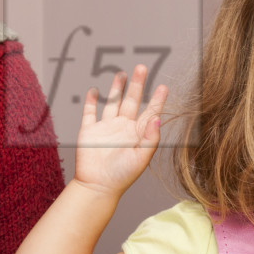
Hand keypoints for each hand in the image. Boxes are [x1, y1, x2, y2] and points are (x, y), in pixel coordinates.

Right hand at [74, 65, 167, 197]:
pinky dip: (91, 101)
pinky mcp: (89, 130)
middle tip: (142, 67)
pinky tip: (94, 90)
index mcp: (137, 134)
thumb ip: (150, 138)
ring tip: (122, 73)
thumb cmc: (122, 176)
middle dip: (137, 84)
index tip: (164, 86)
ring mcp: (106, 128)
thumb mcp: (141, 157)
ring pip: (113, 103)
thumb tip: (157, 118)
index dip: (157, 100)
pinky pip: (90, 112)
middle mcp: (123, 128)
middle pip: (132, 101)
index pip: (150, 112)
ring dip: (117, 88)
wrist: (97, 186)